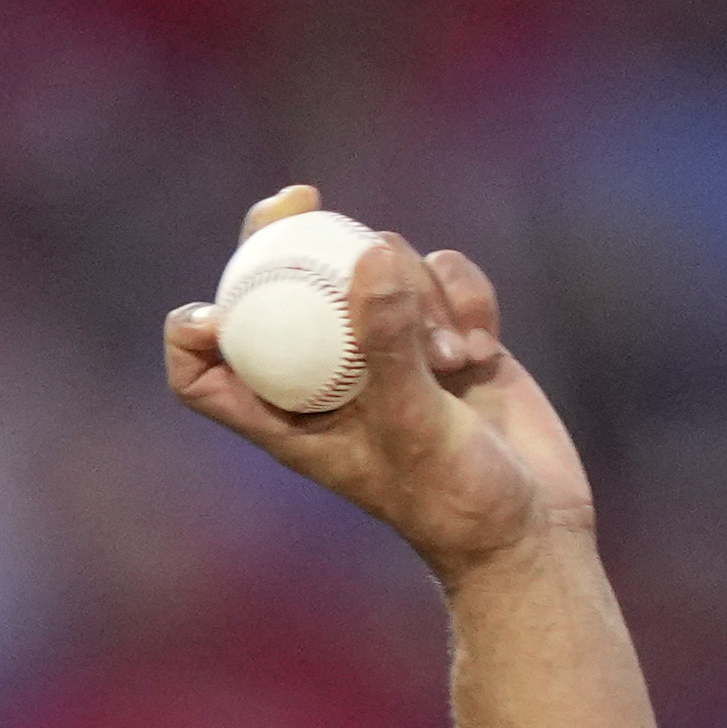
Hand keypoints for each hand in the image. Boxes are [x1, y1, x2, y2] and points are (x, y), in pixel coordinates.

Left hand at [162, 189, 594, 577]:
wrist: (531, 527)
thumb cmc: (455, 502)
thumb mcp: (415, 427)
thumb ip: (389, 345)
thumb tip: (370, 252)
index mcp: (290, 416)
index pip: (206, 375)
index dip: (195, 333)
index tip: (212, 300)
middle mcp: (330, 376)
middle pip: (284, 287)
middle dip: (288, 237)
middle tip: (301, 200)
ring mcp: (389, 350)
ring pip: (376, 267)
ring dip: (418, 292)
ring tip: (450, 361)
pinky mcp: (444, 333)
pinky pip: (441, 276)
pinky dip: (463, 295)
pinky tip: (481, 349)